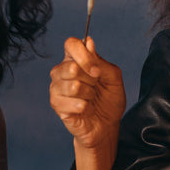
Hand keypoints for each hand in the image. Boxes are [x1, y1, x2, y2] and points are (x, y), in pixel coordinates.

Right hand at [49, 36, 125, 169]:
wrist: (106, 126)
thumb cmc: (109, 100)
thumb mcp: (113, 78)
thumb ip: (101, 61)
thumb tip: (88, 43)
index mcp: (75, 59)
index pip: (71, 44)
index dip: (84, 55)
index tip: (97, 71)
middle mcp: (62, 70)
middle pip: (71, 66)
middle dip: (91, 80)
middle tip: (95, 87)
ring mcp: (56, 87)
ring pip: (73, 86)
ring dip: (88, 95)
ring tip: (90, 99)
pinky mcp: (56, 104)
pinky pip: (71, 102)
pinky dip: (84, 107)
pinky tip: (86, 109)